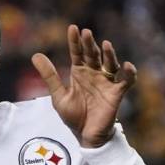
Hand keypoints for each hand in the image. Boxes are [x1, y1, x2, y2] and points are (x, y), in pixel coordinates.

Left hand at [32, 25, 136, 147]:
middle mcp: (94, 74)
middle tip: (86, 32)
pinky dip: (129, 73)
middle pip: (93, 55)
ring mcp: (106, 83)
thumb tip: (35, 55)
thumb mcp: (58, 95)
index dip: (75, 41)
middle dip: (90, 44)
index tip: (73, 28)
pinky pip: (126, 81)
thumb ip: (49, 75)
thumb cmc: (73, 116)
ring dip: (109, 54)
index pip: (77, 53)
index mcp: (79, 73)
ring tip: (105, 44)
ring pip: (110, 64)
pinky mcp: (116, 94)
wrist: (85, 136)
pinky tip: (127, 66)